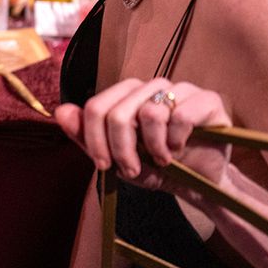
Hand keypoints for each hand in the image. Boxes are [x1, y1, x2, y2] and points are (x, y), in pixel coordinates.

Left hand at [55, 78, 231, 190]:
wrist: (197, 181)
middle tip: (132, 170)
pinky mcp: (207, 100)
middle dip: (122, 150)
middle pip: (119, 113)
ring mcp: (181, 88)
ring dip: (153, 148)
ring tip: (161, 160)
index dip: (95, 141)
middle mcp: (152, 86)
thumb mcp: (116, 158)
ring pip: (150, 113)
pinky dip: (177, 141)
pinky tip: (181, 149)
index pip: (96, 108)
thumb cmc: (155, 167)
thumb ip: (87, 136)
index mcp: (127, 94)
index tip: (103, 166)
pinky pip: (182, 116)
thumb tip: (59, 111)